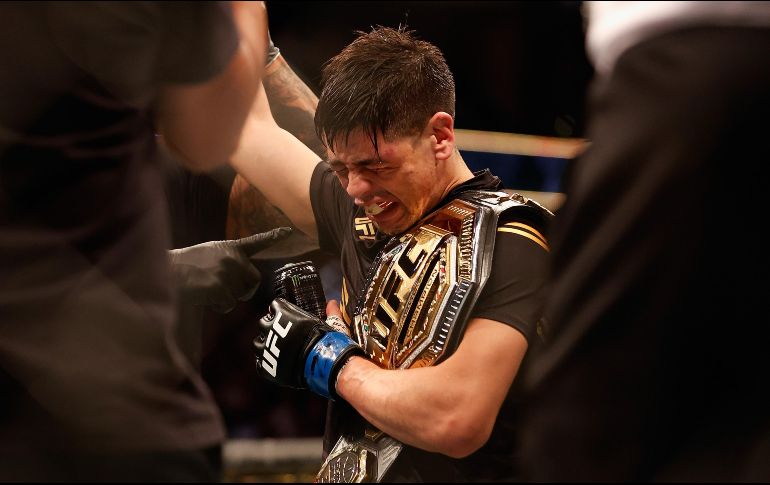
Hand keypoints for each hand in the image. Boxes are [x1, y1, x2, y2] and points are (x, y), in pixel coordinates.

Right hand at [169, 227, 290, 312]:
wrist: (167, 272)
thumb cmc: (186, 265)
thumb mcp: (210, 253)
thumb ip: (229, 260)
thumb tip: (242, 278)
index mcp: (231, 248)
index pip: (257, 242)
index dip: (274, 236)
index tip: (289, 230)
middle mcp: (234, 258)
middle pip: (254, 280)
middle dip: (244, 289)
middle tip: (224, 288)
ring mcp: (228, 273)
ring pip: (241, 295)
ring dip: (227, 297)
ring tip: (208, 287)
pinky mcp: (221, 288)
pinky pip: (229, 305)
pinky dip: (218, 306)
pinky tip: (204, 296)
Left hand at [254, 298, 362, 399]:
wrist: (322, 363)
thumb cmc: (326, 341)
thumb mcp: (331, 323)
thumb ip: (330, 313)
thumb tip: (332, 304)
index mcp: (283, 313)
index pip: (274, 306)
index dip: (281, 311)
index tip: (285, 316)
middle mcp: (271, 328)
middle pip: (263, 323)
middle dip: (271, 327)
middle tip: (281, 333)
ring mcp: (266, 348)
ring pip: (258, 343)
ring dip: (265, 345)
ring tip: (275, 350)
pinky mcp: (267, 366)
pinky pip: (259, 364)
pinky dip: (265, 364)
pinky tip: (275, 363)